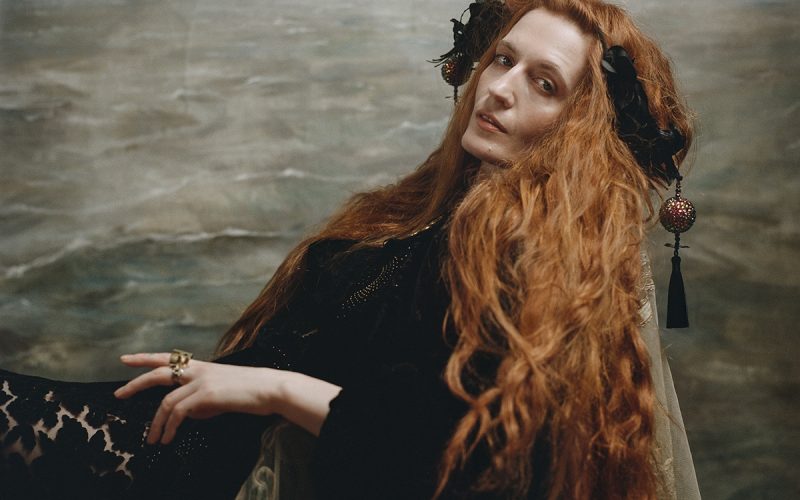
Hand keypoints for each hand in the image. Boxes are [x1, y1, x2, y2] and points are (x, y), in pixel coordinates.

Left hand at [114, 353, 286, 444]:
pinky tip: (169, 438)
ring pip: (166, 402)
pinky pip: (179, 412)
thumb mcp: (221, 392)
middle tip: (119, 395)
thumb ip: (201, 400)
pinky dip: (170, 427)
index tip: (126, 359)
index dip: (144, 358)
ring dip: (156, 424)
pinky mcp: (206, 395)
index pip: (167, 358)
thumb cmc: (251, 391)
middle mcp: (198, 370)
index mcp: (202, 366)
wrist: (270, 388)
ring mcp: (201, 381)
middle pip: (158, 373)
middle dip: (135, 384)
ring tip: (153, 439)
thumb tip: (187, 414)